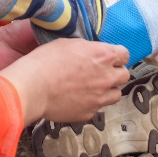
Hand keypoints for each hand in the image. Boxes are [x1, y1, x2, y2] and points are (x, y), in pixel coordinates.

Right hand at [0, 38, 128, 123]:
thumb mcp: (69, 44)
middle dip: (115, 73)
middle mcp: (107, 77)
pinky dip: (92, 103)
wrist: (32, 88)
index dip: (117, 55)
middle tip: (102, 73)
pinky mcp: (89, 113)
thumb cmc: (46, 61)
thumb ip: (88, 49)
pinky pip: (98, 107)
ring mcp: (100, 98)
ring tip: (93, 88)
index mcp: (103, 55)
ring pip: (116, 94)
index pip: (125, 54)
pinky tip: (78, 99)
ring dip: (108, 90)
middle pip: (124, 75)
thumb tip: (93, 54)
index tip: (111, 57)